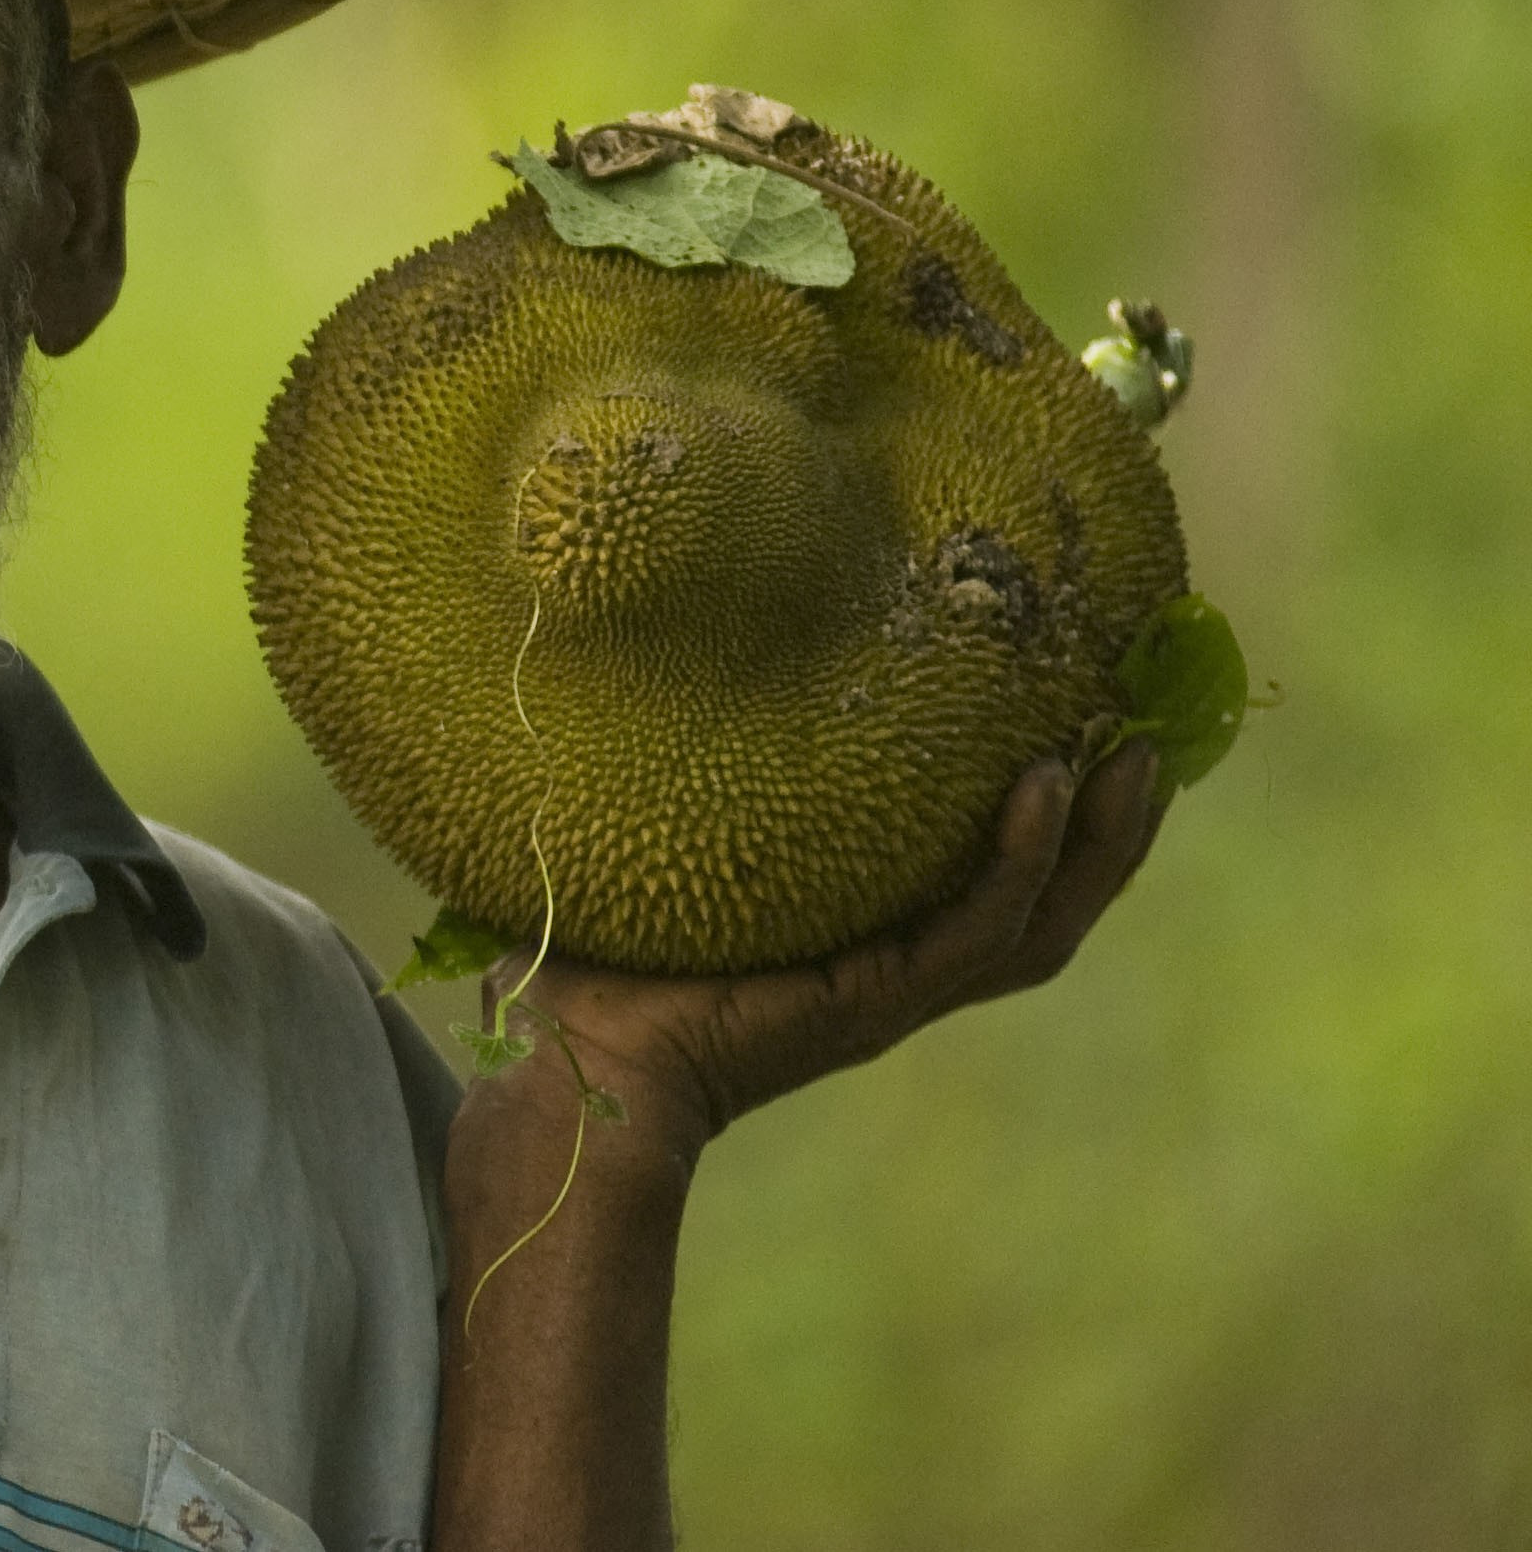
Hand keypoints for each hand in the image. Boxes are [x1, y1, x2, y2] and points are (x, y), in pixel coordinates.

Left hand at [480, 742, 1166, 1155]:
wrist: (566, 1062)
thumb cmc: (587, 953)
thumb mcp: (652, 842)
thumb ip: (675, 771)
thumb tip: (633, 654)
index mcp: (859, 936)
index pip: (984, 875)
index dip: (1047, 813)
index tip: (1080, 714)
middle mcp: (894, 966)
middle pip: (1048, 900)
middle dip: (1111, 825)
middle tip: (1152, 728)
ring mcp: (893, 990)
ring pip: (1041, 919)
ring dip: (1099, 843)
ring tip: (1135, 754)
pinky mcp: (875, 1001)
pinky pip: (978, 929)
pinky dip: (1019, 861)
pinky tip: (1041, 786)